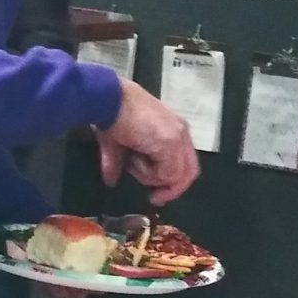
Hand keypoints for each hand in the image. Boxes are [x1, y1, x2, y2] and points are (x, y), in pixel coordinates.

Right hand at [95, 77, 200, 203]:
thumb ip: (119, 165)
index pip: (186, 164)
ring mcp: (177, 137)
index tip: (157, 195)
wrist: (109, 100)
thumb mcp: (119, 144)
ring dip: (150, 176)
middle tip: (154, 198)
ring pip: (175, 176)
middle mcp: (182, 133)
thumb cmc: (112, 115)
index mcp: (174, 130)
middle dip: (171, 190)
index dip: (173, 184)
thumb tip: (110, 182)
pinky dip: (147, 172)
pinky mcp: (170, 143)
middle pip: (189, 173)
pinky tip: (134, 157)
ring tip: (132, 159)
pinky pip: (166, 173)